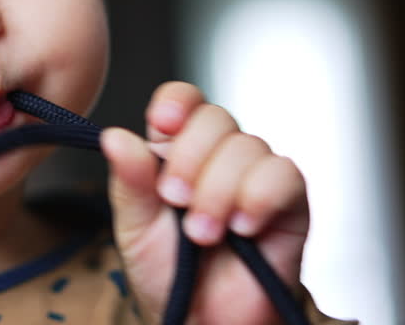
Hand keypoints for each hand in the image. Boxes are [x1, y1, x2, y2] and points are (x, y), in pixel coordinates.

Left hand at [101, 81, 308, 324]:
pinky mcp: (290, 203)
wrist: (203, 322)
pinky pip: (285, 174)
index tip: (164, 125)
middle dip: (191, 159)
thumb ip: (129, 182)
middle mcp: (218, 157)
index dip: (178, 102)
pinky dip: (260, 196)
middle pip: (216, 118)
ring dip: (220, 189)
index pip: (184, 101)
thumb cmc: (168, 274)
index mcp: (176, 152)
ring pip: (248, 145)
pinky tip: (244, 227)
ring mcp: (256, 177)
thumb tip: (114, 136)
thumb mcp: (134, 229)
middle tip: (177, 202)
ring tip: (205, 234)